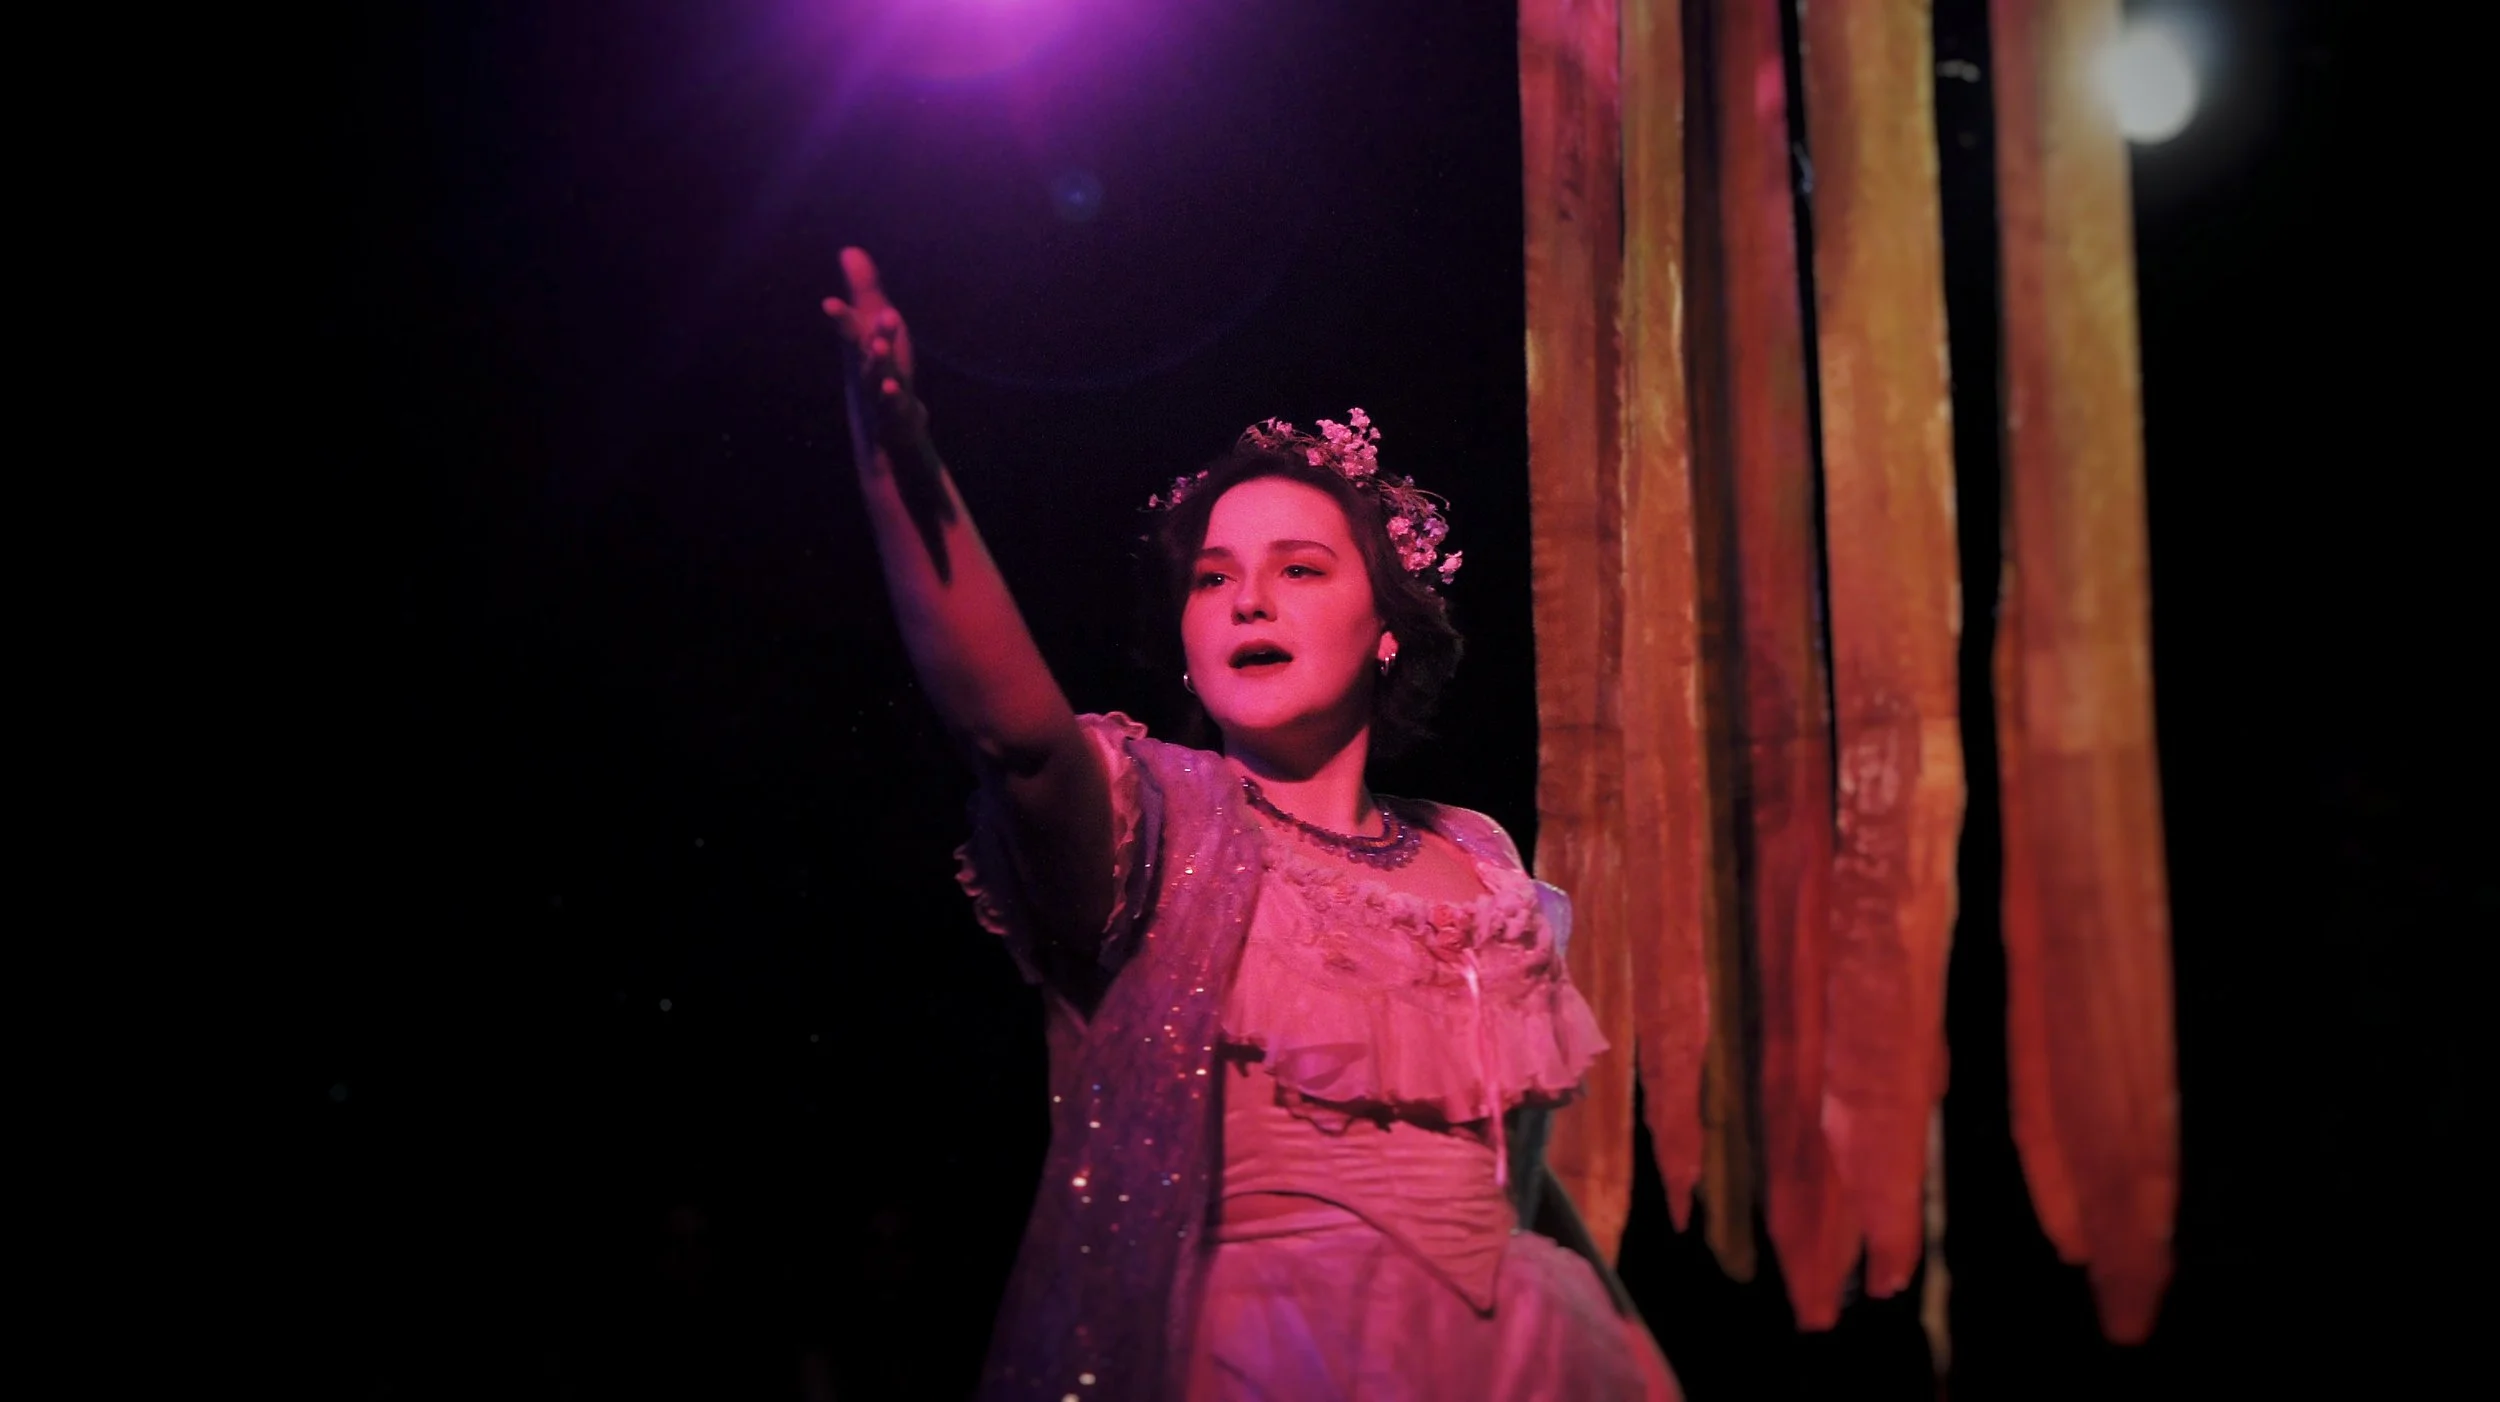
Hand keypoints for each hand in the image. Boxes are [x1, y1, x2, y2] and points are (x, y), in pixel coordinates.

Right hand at [821, 247, 929, 463]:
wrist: (888, 425)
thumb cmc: (879, 368)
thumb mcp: (874, 327)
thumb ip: (864, 290)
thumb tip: (849, 250)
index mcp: (861, 345)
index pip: (849, 327)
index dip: (841, 315)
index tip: (829, 302)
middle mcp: (866, 366)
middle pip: (859, 346)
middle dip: (853, 330)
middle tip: (849, 308)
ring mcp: (879, 392)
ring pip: (876, 375)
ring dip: (877, 360)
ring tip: (879, 343)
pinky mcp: (897, 413)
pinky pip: (894, 405)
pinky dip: (892, 397)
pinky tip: (894, 388)